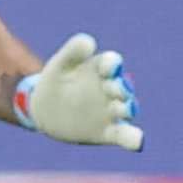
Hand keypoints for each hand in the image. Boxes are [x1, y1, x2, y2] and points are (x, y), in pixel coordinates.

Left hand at [16, 33, 142, 151]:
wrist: (45, 111)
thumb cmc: (55, 82)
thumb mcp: (59, 66)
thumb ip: (72, 53)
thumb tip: (89, 42)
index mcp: (99, 69)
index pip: (111, 63)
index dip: (112, 64)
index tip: (109, 66)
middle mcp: (110, 89)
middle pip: (121, 87)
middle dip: (121, 87)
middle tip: (117, 88)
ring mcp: (111, 111)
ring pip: (126, 109)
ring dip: (128, 108)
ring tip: (125, 108)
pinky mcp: (109, 132)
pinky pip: (124, 135)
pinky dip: (132, 138)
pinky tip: (137, 140)